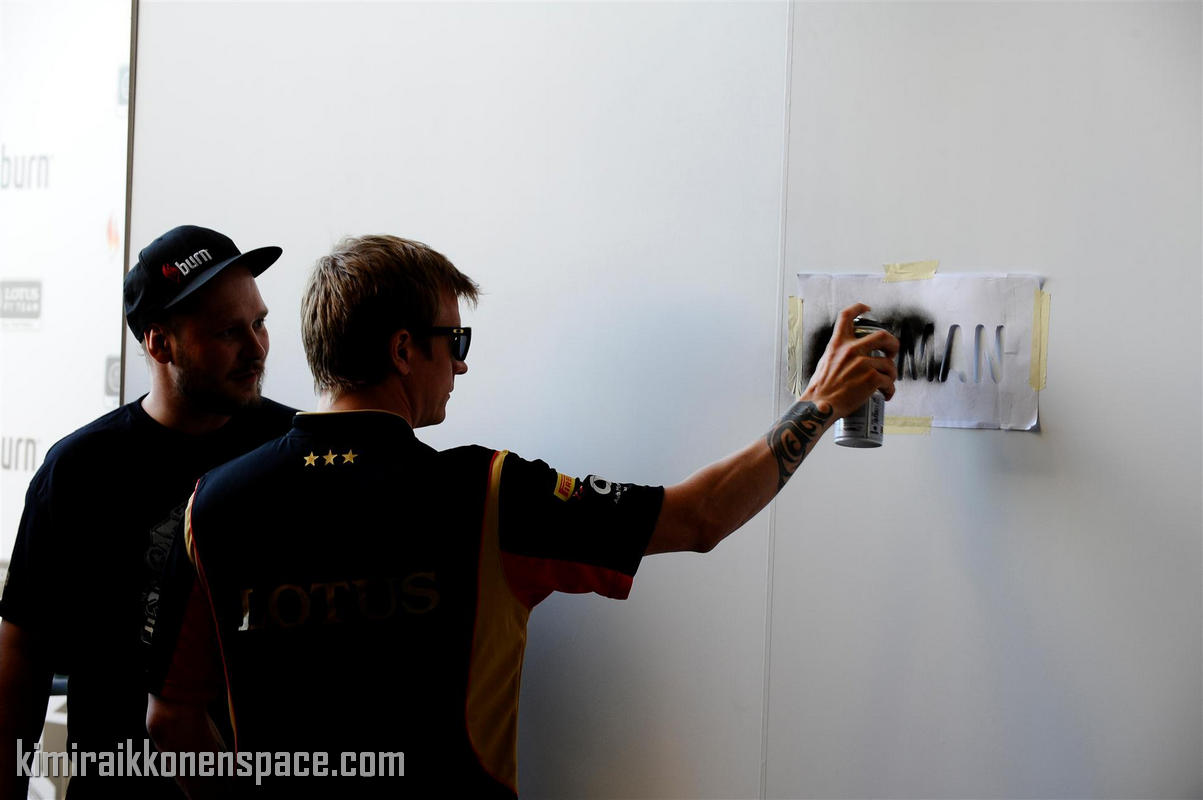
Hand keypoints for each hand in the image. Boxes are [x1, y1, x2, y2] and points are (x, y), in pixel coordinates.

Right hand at [800, 303, 898, 418]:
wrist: (820, 406)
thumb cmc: (820, 391)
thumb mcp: (824, 364)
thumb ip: (838, 356)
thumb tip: (852, 360)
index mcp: (838, 344)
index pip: (846, 316)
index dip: (858, 308)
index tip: (867, 308)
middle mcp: (851, 350)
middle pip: (882, 335)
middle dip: (892, 343)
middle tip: (891, 353)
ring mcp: (863, 363)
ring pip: (889, 364)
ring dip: (891, 375)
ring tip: (886, 383)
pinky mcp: (872, 378)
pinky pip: (889, 382)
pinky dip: (890, 390)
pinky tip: (886, 395)